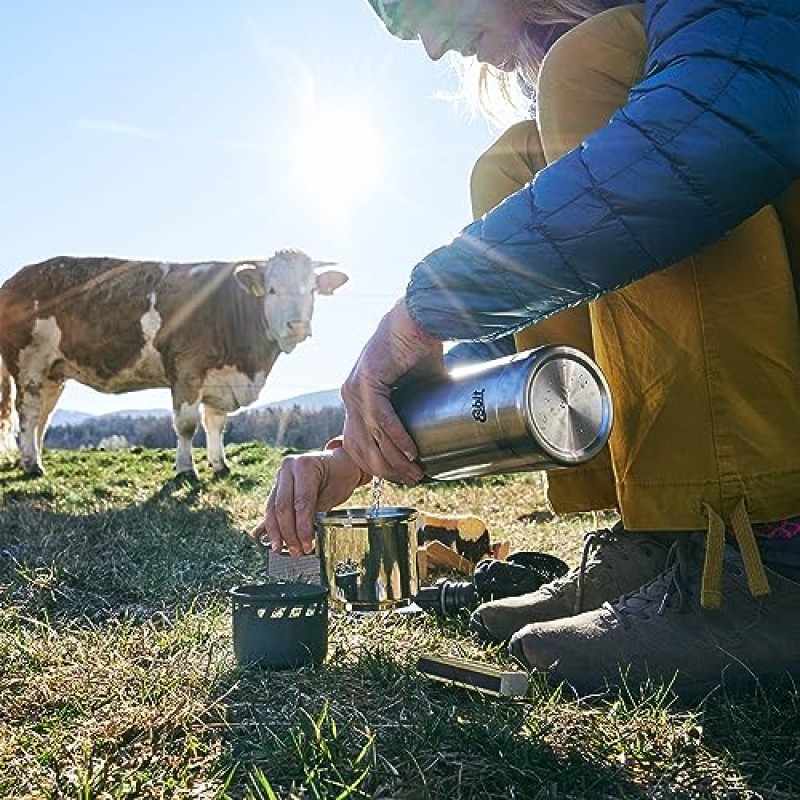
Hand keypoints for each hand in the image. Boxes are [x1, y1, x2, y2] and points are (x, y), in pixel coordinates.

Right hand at [251, 447, 366, 556]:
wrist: (340, 463)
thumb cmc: (340, 476)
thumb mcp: (333, 494)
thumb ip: (316, 512)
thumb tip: (305, 537)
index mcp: (304, 465)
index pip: (301, 502)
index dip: (302, 527)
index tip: (307, 545)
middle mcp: (288, 467)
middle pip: (283, 506)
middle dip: (288, 532)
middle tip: (296, 552)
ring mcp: (280, 475)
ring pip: (273, 508)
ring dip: (276, 531)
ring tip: (281, 550)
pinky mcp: (277, 485)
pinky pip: (271, 507)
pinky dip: (273, 524)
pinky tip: (274, 539)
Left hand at [341, 298, 443, 483]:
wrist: (419, 318)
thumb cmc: (418, 349)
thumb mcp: (414, 389)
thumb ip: (415, 411)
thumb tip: (434, 432)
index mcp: (357, 398)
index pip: (357, 442)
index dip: (376, 465)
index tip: (399, 477)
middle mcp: (351, 395)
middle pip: (360, 445)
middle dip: (386, 469)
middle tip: (411, 479)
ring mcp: (355, 388)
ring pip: (370, 436)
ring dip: (393, 458)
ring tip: (414, 471)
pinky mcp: (367, 380)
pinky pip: (380, 418)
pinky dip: (396, 437)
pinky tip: (410, 450)